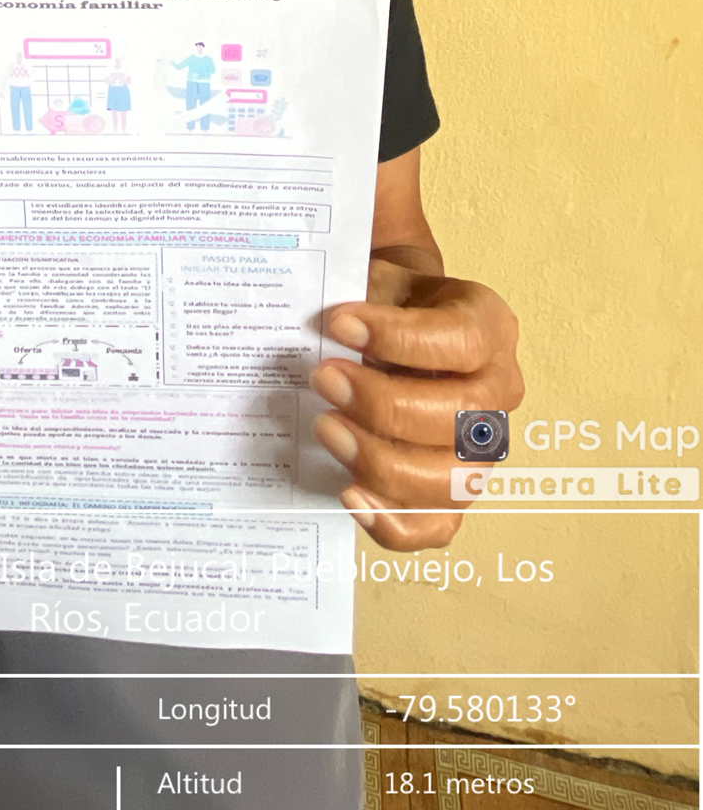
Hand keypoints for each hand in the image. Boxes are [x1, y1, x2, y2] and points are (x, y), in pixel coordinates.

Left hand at [310, 258, 523, 546]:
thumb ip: (359, 301)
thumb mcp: (381, 283)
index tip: (338, 324)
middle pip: (457, 417)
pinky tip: (348, 494)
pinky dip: (392, 522)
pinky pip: (435, 527)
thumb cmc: (389, 306)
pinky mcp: (455, 493)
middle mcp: (499, 391)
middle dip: (381, 403)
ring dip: (380, 461)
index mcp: (490, 329)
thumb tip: (310, 327)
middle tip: (322, 380)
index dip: (399, 339)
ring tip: (326, 430)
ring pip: (448, 479)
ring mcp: (482, 449)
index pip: (460, 342)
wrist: (395, 327)